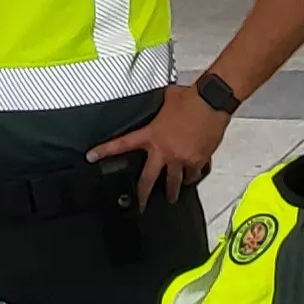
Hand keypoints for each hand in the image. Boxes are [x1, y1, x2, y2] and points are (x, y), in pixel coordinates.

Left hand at [91, 85, 230, 204]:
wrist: (211, 101)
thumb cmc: (190, 97)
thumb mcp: (166, 98)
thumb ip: (158, 107)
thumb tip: (159, 104)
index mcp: (152, 135)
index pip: (122, 144)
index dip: (105, 151)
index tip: (92, 156)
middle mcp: (165, 150)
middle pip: (148, 179)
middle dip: (143, 195)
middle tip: (141, 206)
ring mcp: (182, 158)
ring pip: (175, 182)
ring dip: (173, 191)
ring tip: (172, 197)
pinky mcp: (199, 160)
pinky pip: (195, 174)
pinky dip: (194, 175)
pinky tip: (193, 177)